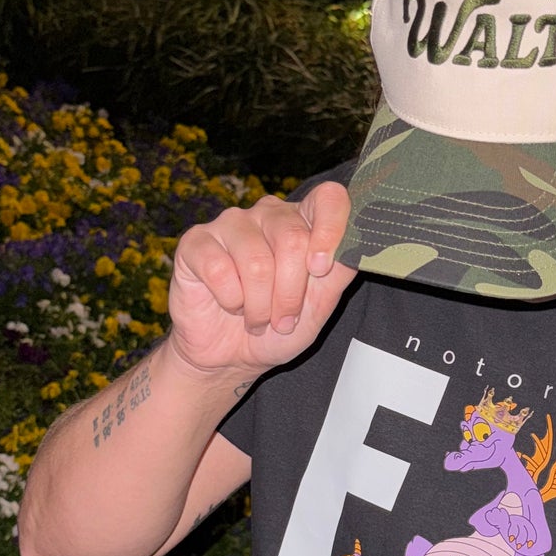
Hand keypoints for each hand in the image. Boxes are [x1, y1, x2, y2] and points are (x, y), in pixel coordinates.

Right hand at [168, 181, 355, 380]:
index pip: (329, 198)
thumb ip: (340, 271)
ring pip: (256, 261)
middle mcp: (267, 214)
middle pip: (291, 238)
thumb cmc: (277, 327)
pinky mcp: (195, 243)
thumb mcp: (320, 306)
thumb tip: (359, 242)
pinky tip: (229, 305)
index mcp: (303, 222)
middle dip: (291, 293)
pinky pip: (219, 270)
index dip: (330, 230)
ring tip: (256, 319)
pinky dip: (230, 301)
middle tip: (282, 320)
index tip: (320, 270)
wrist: (231, 356)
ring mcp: (229, 224)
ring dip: (260, 306)